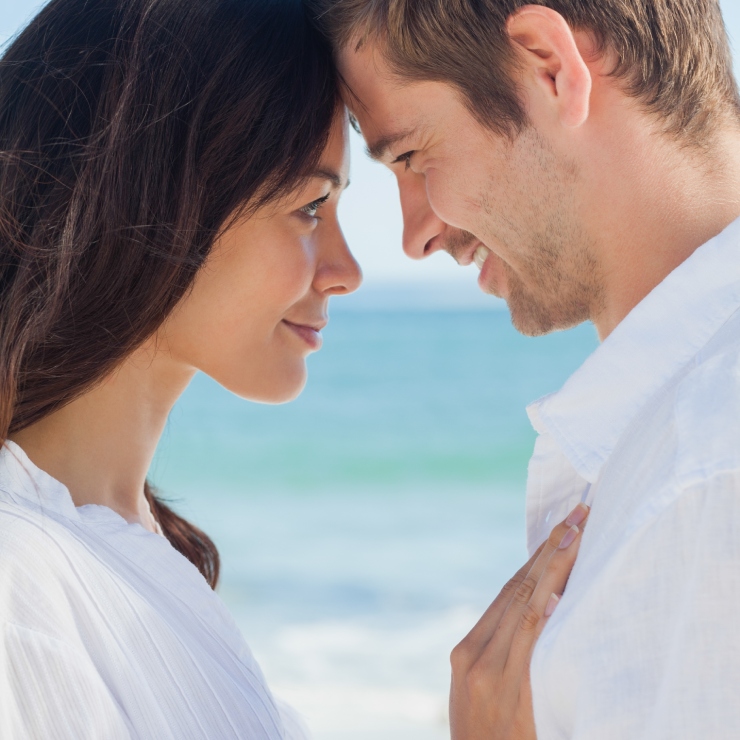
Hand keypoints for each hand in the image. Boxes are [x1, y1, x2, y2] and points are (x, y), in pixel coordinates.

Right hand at [449, 503, 589, 739]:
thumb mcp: (480, 694)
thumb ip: (503, 653)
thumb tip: (548, 606)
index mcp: (466, 650)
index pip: (507, 592)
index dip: (535, 558)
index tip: (560, 529)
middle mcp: (474, 652)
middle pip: (516, 588)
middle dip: (549, 548)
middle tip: (576, 515)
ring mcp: (489, 668)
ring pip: (523, 602)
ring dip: (553, 565)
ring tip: (577, 533)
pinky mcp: (507, 686)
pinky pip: (529, 637)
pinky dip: (543, 606)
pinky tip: (560, 584)